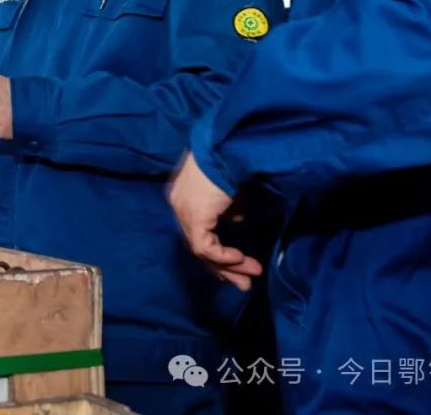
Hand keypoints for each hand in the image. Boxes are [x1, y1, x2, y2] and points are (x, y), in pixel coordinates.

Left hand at [168, 152, 262, 290]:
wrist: (227, 147)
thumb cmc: (232, 160)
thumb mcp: (231, 188)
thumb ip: (230, 207)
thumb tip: (236, 219)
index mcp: (184, 195)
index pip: (196, 230)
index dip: (216, 250)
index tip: (237, 262)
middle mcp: (179, 205)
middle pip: (197, 244)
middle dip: (222, 266)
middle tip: (243, 282)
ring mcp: (183, 211)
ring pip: (201, 249)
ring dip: (228, 265)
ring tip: (251, 275)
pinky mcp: (193, 217)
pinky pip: (205, 247)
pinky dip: (223, 256)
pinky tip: (240, 259)